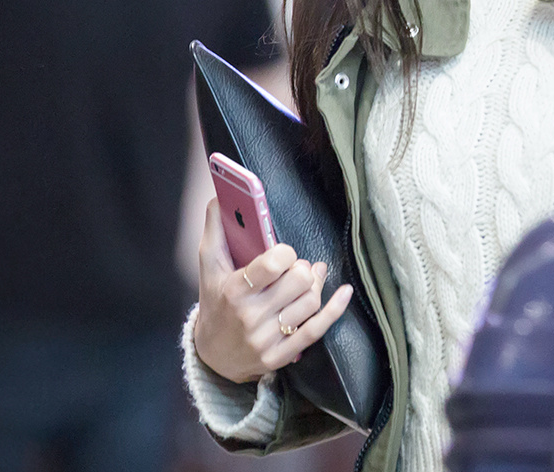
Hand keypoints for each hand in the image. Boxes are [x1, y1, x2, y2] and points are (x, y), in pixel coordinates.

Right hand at [193, 198, 353, 383]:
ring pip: (311, 302)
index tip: (283, 253)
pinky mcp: (280, 356)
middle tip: (297, 268)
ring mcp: (266, 339)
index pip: (273, 264)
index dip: (286, 253)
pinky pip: (317, 330)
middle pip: (299, 281)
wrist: (211, 355)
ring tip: (307, 279)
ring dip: (314, 285)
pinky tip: (344, 292)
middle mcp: (250, 317)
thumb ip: (215, 229)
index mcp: (234, 291)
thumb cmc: (214, 301)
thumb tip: (220, 197)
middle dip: (302, 269)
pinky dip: (335, 309)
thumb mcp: (208, 267)